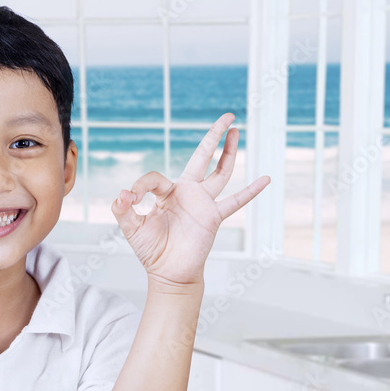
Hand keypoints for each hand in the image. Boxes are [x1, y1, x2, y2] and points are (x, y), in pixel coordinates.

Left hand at [110, 113, 269, 287]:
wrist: (169, 273)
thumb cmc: (151, 250)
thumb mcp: (131, 228)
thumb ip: (123, 210)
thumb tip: (123, 193)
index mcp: (166, 193)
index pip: (155, 178)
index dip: (141, 186)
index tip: (132, 198)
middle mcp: (187, 193)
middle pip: (202, 157)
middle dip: (212, 136)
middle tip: (226, 117)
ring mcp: (203, 203)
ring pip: (220, 172)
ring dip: (229, 151)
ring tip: (236, 130)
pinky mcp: (214, 216)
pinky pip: (235, 201)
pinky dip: (251, 191)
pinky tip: (266, 178)